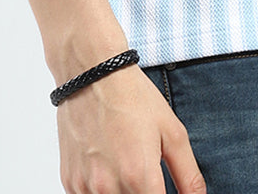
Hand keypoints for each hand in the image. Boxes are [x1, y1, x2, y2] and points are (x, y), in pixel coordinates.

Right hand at [57, 64, 205, 193]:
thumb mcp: (172, 132)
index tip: (162, 189)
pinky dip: (102, 191)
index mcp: (139, 176)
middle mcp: (109, 187)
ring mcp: (85, 186)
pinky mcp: (69, 181)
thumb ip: (188, 175)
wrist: (91, 74)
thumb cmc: (132, 98)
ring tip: (127, 167)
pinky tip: (108, 169)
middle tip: (146, 176)